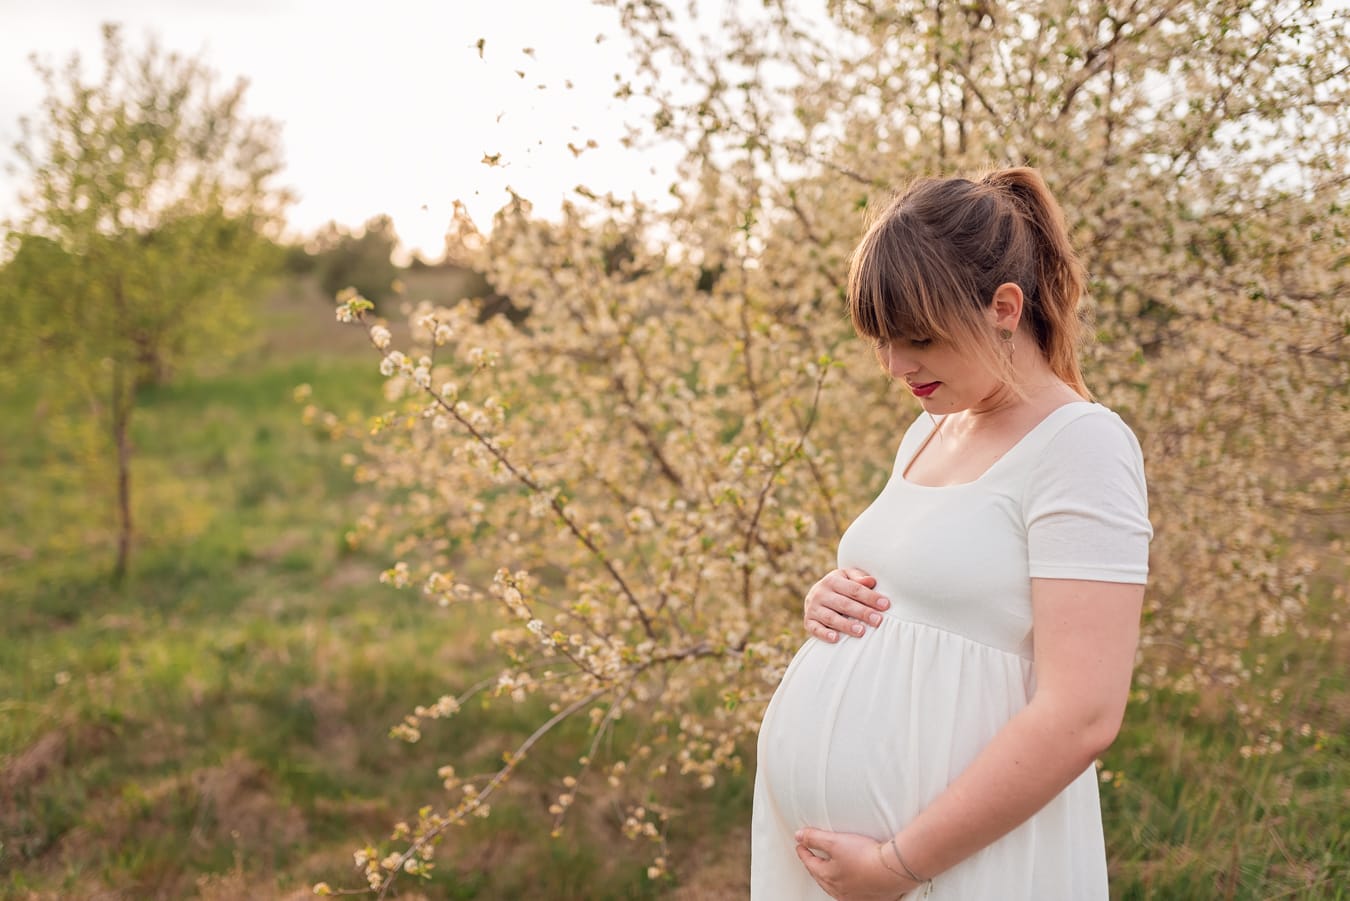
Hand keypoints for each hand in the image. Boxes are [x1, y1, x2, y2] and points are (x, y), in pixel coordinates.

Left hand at [794, 827, 917, 899]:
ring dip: (830, 877)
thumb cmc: (866, 857)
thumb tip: (799, 836)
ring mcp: (853, 896)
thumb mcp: (834, 841)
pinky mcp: (868, 897)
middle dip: (814, 865)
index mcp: (827, 876)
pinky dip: (847, 885)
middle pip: (821, 876)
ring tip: (829, 869)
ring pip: (835, 887)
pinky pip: (851, 893)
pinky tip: (851, 881)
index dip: (804, 852)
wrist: (893, 869)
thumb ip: (814, 838)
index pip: (809, 863)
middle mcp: (838, 890)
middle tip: (811, 857)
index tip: (801, 845)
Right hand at [804, 568, 889, 642]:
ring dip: (846, 625)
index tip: (885, 605)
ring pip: (831, 617)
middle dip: (862, 612)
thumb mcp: (848, 577)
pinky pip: (815, 629)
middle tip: (878, 620)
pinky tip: (836, 639)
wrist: (817, 595)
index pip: (854, 589)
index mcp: (832, 580)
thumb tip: (871, 581)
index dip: (870, 597)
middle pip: (844, 604)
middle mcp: (820, 593)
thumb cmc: (841, 587)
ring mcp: (813, 608)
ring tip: (861, 631)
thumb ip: (859, 578)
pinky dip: (824, 634)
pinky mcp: (808, 621)